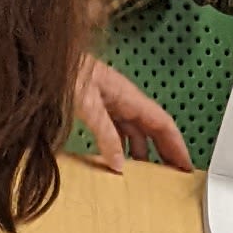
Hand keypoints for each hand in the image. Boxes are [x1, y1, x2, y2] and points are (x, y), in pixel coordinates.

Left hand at [73, 57, 191, 173]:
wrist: (47, 57)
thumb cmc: (68, 71)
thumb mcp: (88, 106)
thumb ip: (105, 135)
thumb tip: (118, 163)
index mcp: (130, 97)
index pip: (163, 124)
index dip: (177, 146)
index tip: (185, 165)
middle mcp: (125, 99)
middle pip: (153, 129)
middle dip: (166, 151)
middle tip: (173, 175)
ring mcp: (112, 102)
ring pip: (136, 131)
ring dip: (144, 152)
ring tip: (147, 174)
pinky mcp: (98, 106)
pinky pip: (118, 130)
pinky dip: (123, 146)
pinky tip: (118, 158)